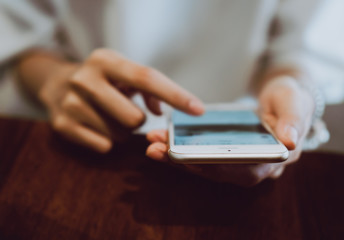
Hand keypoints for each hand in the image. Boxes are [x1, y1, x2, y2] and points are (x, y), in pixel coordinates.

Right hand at [38, 49, 203, 152]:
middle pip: (135, 118)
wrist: (57, 84)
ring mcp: (71, 103)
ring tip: (109, 116)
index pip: (147, 78)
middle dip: (139, 121)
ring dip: (123, 130)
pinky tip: (97, 126)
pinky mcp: (63, 125)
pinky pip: (105, 146)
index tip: (198, 110)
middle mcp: (85, 79)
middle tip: (127, 111)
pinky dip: (108, 140)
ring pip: (121, 135)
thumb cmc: (104, 80)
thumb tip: (161, 113)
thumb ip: (149, 89)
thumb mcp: (124, 73)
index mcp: (106, 60)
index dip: (176, 95)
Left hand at [146, 76, 313, 185]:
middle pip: (215, 171)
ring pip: (203, 165)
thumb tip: (290, 140)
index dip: (216, 167)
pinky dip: (180, 149)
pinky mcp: (223, 153)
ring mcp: (235, 162)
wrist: (283, 100)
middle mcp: (251, 168)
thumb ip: (293, 121)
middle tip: (156, 149)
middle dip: (184, 162)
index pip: (243, 171)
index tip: (189, 159)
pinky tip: (162, 138)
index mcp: (272, 161)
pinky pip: (200, 155)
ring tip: (152, 143)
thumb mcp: (295, 104)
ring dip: (176, 157)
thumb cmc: (291, 101)